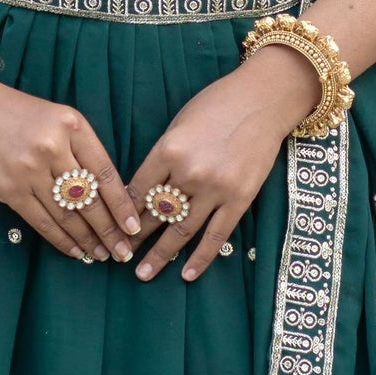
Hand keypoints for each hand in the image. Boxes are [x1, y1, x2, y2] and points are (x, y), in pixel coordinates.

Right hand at [0, 31, 139, 262]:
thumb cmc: (20, 113)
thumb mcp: (60, 118)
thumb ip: (83, 150)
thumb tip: (110, 195)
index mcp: (72, 126)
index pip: (105, 174)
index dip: (122, 205)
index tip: (135, 227)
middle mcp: (52, 148)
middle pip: (88, 200)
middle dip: (109, 231)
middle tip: (123, 252)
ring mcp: (28, 170)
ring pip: (66, 215)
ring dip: (87, 240)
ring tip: (101, 255)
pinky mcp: (8, 189)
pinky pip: (41, 221)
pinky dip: (61, 240)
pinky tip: (75, 250)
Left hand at [125, 49, 316, 281]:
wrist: (263, 100)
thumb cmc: (217, 105)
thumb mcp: (178, 124)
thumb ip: (163, 157)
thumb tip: (145, 190)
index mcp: (168, 150)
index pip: (137, 191)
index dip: (122, 213)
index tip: (112, 229)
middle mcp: (189, 173)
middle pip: (155, 214)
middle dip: (134, 238)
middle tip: (117, 256)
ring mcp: (216, 189)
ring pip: (181, 231)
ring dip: (160, 255)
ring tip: (142, 274)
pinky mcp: (240, 199)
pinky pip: (216, 235)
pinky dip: (201, 257)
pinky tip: (187, 274)